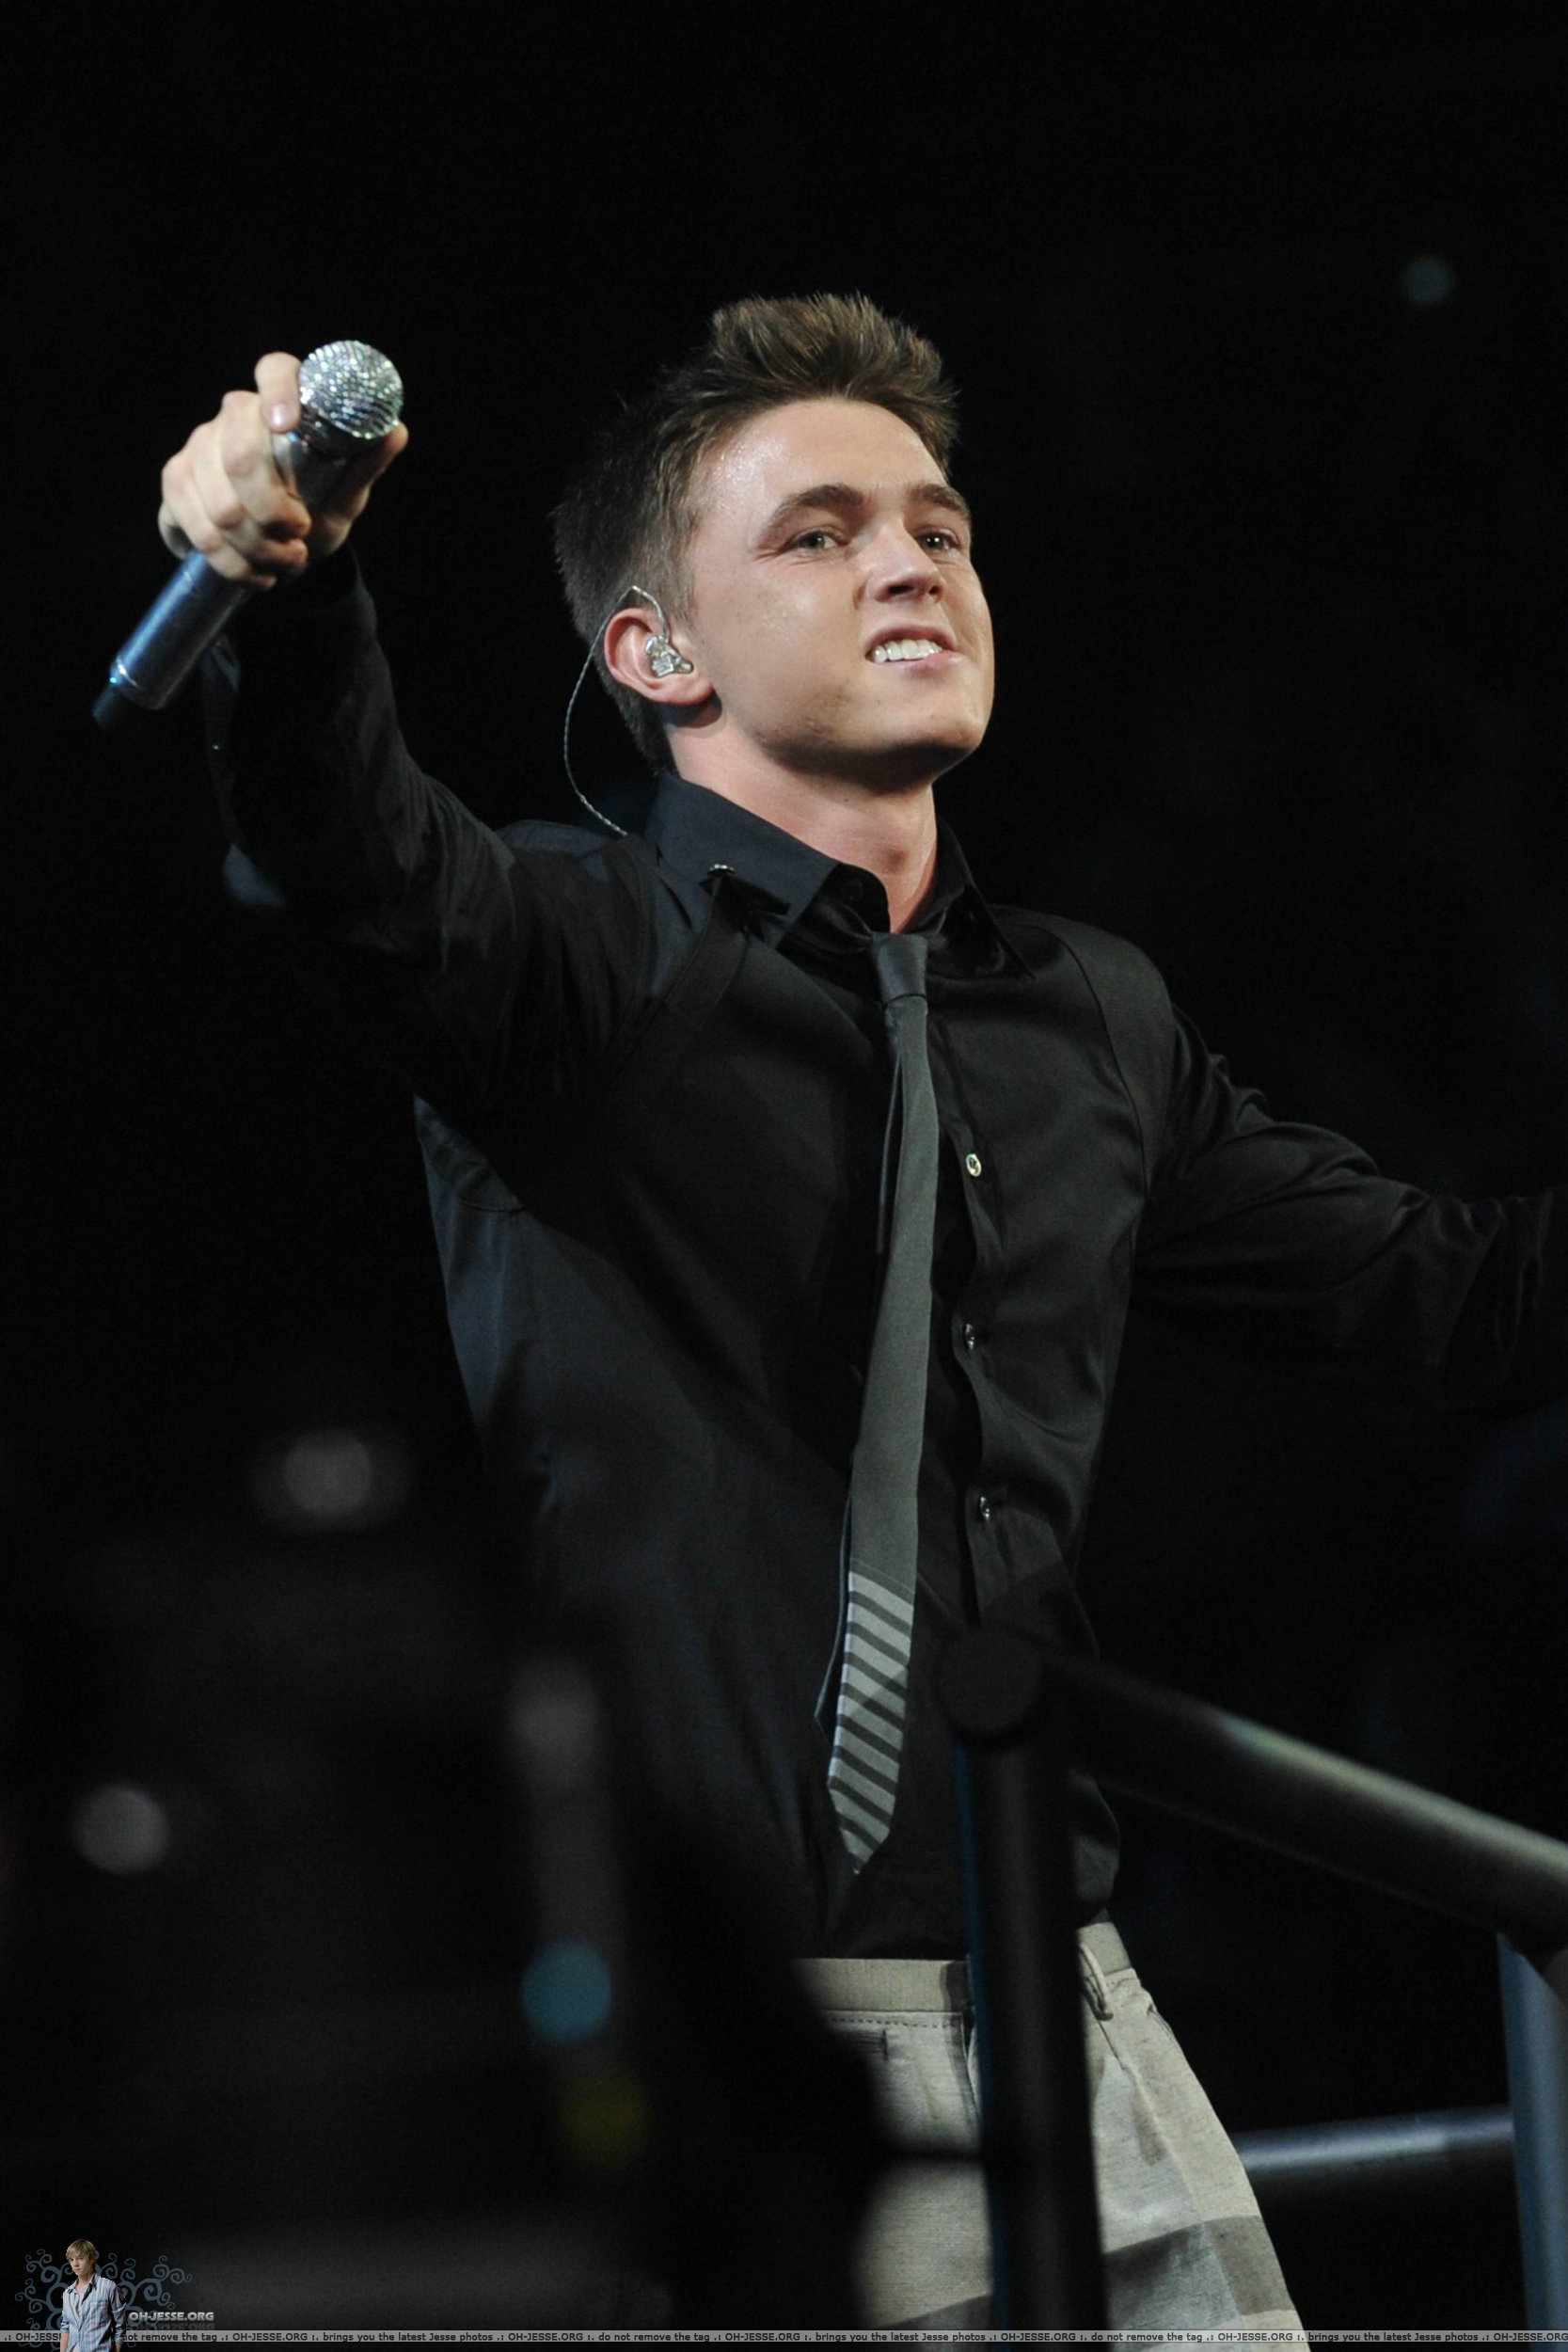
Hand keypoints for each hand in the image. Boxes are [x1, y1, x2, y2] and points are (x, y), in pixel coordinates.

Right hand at [157, 350, 407, 586]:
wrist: (279, 547)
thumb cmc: (316, 508)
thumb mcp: (346, 494)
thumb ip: (365, 464)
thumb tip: (395, 431)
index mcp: (281, 405)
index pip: (275, 369)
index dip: (279, 391)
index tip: (288, 425)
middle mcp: (234, 415)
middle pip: (241, 455)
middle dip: (273, 512)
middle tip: (299, 538)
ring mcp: (199, 446)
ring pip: (222, 505)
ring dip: (259, 548)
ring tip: (285, 561)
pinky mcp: (176, 481)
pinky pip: (196, 526)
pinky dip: (232, 562)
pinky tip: (254, 572)